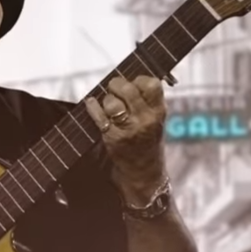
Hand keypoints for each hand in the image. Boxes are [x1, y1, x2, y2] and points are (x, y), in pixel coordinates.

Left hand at [84, 75, 167, 202]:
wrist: (144, 172)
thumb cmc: (147, 141)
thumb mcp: (156, 120)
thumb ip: (146, 101)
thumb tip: (126, 79)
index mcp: (159, 112)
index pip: (151, 84)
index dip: (138, 79)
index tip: (133, 83)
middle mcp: (146, 120)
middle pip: (128, 90)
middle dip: (116, 85)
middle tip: (113, 87)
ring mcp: (129, 130)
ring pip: (112, 103)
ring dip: (106, 100)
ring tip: (108, 104)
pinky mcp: (113, 138)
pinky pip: (99, 116)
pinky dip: (92, 107)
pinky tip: (90, 104)